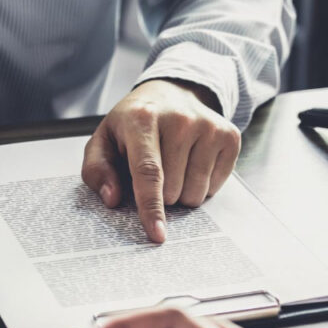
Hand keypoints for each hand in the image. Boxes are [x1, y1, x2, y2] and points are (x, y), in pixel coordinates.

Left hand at [81, 79, 241, 242]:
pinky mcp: (229, 136)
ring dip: (182, 191)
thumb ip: (97, 171)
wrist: (171, 93)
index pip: (148, 172)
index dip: (151, 207)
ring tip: (174, 165)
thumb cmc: (133, 125)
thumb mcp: (104, 141)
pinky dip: (202, 184)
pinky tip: (193, 161)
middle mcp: (180, 119)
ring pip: (196, 193)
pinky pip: (216, 187)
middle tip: (155, 170)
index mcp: (142, 118)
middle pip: (173, 190)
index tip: (157, 234)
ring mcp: (208, 126)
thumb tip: (112, 199)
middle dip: (161, 195)